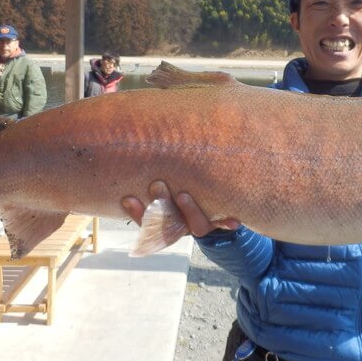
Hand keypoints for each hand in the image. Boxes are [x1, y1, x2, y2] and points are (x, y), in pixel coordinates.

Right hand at [120, 180, 239, 236]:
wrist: (215, 206)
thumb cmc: (181, 184)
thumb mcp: (165, 178)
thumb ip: (154, 169)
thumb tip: (130, 134)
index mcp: (165, 219)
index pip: (146, 222)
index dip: (136, 213)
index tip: (127, 198)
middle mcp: (183, 225)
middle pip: (170, 224)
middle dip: (162, 205)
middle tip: (156, 185)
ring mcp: (202, 223)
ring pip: (196, 226)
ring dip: (189, 212)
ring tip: (183, 195)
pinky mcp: (220, 220)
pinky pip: (224, 223)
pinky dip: (227, 222)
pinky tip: (234, 220)